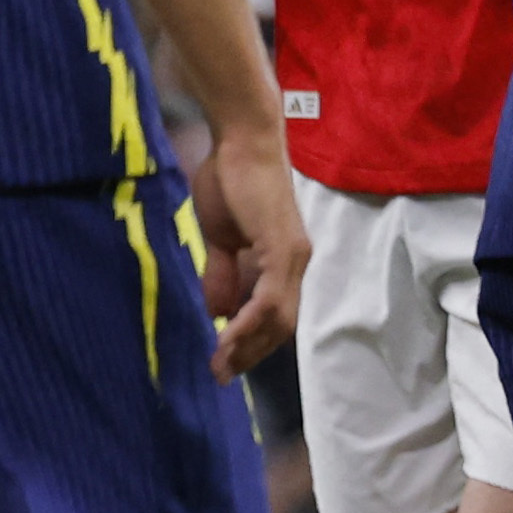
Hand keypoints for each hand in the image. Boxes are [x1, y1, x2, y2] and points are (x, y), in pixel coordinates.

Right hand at [189, 125, 307, 377]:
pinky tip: (227, 335)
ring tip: (221, 363)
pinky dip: (249, 321)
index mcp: (281, 260)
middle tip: (220, 374)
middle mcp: (295, 263)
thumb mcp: (220, 235)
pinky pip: (268, 298)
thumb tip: (218, 310)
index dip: (250, 341)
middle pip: (281, 325)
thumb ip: (221, 272)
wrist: (242, 138)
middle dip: (251, 354)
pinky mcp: (282, 248)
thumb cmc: (229, 177)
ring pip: (278, 317)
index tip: (222, 361)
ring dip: (248, 345)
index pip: (273, 314)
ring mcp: (292, 256)